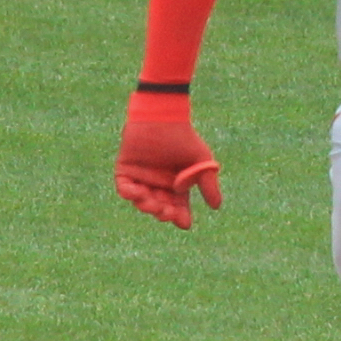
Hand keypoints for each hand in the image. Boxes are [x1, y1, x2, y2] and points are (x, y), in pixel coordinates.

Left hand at [117, 96, 222, 228]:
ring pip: (142, 201)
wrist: (163, 117)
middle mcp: (158, 183)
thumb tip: (216, 207)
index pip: (178, 207)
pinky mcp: (125, 169)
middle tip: (168, 213)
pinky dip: (129, 193)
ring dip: (148, 205)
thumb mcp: (201, 162)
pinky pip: (124, 188)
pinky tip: (138, 193)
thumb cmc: (183, 137)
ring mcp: (141, 177)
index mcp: (176, 184)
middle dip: (164, 213)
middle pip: (160, 206)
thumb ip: (208, 184)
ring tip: (154, 203)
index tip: (185, 224)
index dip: (181, 217)